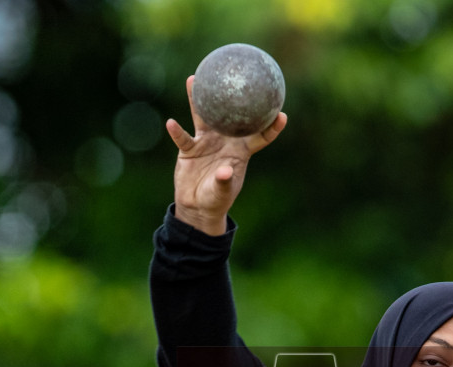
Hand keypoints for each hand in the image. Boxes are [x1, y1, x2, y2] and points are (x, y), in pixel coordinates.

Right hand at [165, 75, 286, 235]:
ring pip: (203, 116)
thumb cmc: (216, 198)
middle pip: (230, 115)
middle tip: (236, 75)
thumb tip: (225, 171)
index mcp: (241, 151)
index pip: (261, 136)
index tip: (282, 113)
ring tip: (194, 79)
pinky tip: (171, 123)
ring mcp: (206, 142)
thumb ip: (224, 182)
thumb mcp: (222, 192)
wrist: (197, 205)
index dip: (272, 126)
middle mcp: (225, 141)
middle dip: (233, 96)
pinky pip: (183, 137)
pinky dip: (177, 132)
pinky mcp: (190, 149)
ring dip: (198, 99)